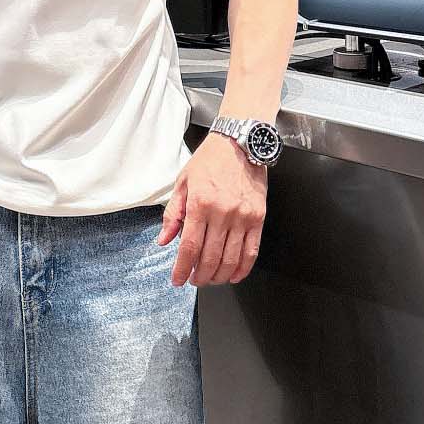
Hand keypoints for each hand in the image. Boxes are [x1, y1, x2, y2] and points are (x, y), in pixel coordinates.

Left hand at [156, 133, 266, 286]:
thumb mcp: (183, 182)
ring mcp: (242, 217)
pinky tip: (234, 275)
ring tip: (210, 279)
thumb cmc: (210, 160)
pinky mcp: (258, 218)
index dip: (182, 268)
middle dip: (199, 276)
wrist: (239, 143)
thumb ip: (173, 213)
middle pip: (210, 257)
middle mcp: (222, 212)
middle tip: (193, 280)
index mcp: (200, 204)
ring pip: (231, 259)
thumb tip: (165, 239)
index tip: (178, 279)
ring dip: (219, 276)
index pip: (189, 246)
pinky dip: (242, 268)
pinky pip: (252, 251)